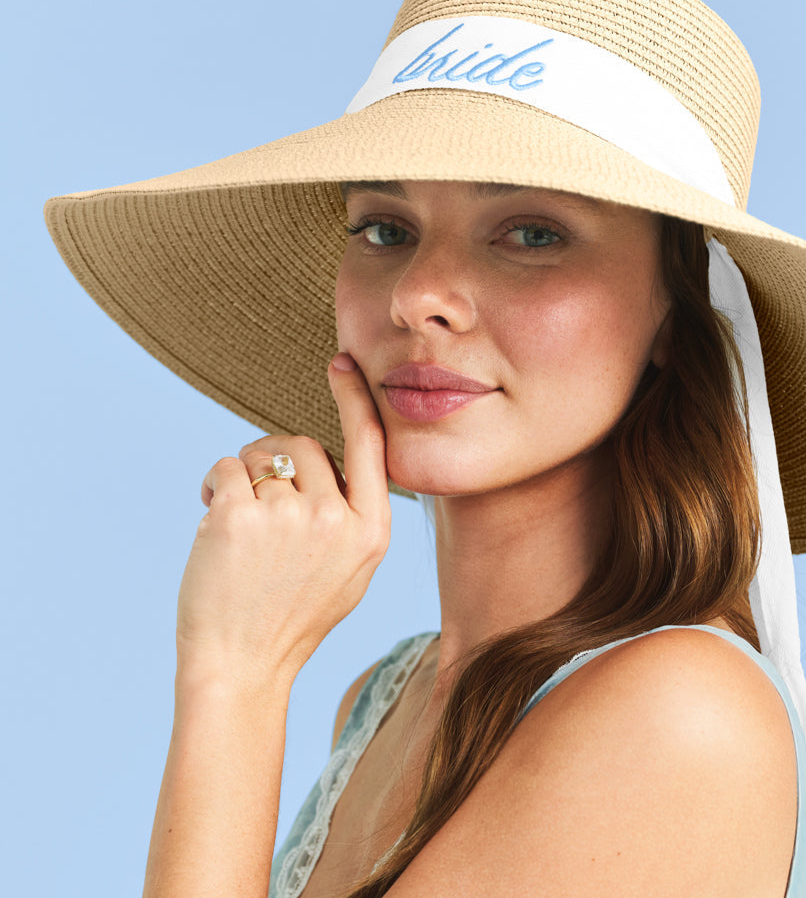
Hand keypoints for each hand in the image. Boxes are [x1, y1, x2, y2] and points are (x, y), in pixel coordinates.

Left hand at [176, 353, 390, 683]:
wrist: (243, 664)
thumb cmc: (293, 616)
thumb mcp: (352, 571)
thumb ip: (354, 516)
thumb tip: (333, 464)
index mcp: (371, 531)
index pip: (370, 445)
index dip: (354, 399)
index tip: (340, 364)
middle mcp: (336, 519)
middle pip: (305, 445)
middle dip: (276, 458)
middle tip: (256, 492)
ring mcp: (288, 517)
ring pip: (261, 455)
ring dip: (242, 475)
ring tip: (234, 520)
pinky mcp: (238, 517)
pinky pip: (227, 467)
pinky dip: (214, 484)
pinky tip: (211, 514)